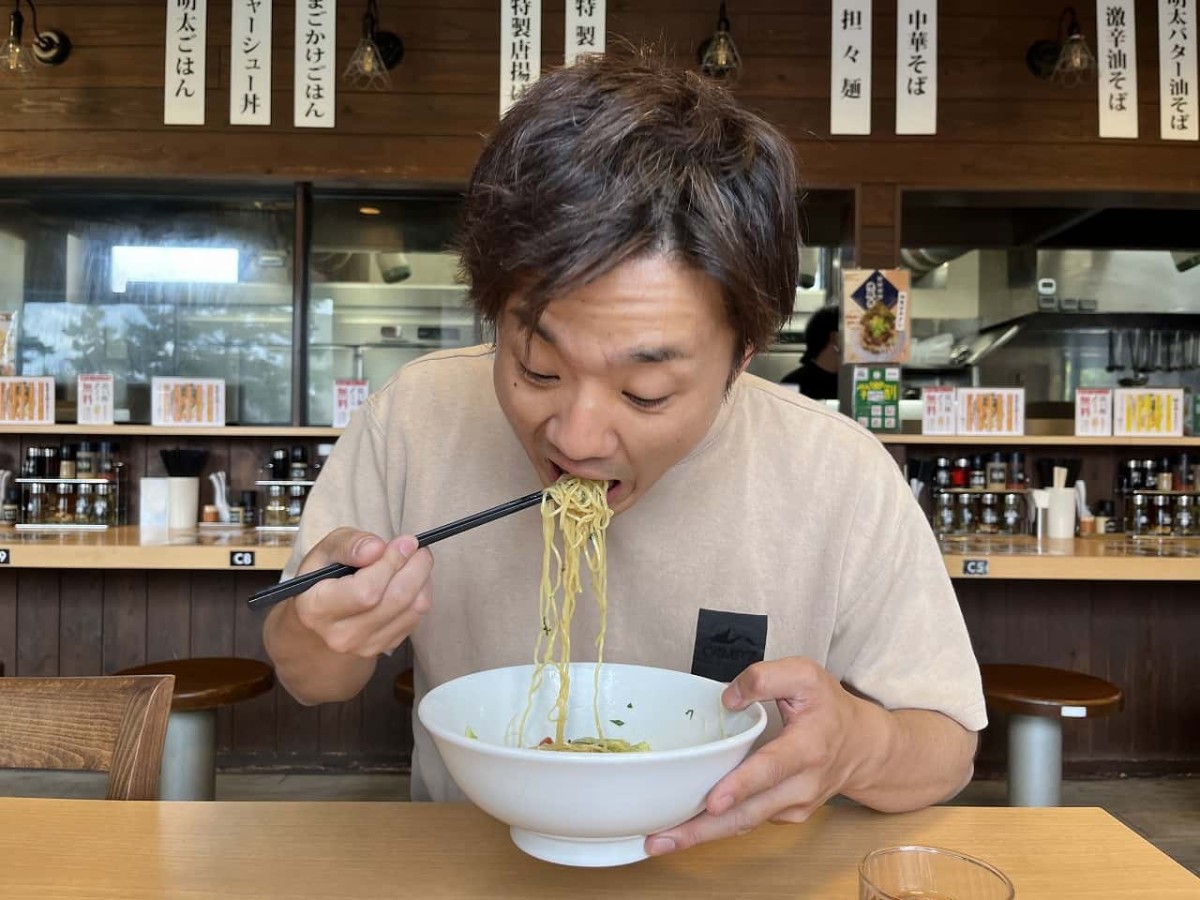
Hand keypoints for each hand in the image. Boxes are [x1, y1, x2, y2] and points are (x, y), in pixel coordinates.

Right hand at [290, 527, 433, 658]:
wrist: (322, 616)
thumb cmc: (324, 577)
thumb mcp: (326, 550)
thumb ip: (348, 544)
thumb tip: (376, 548)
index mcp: (317, 608)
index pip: (366, 591)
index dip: (391, 563)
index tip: (404, 542)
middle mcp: (340, 634)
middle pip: (396, 599)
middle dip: (416, 567)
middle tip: (417, 547)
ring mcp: (365, 645)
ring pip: (413, 608)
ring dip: (422, 578)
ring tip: (416, 560)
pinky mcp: (385, 646)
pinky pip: (417, 617)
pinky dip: (422, 593)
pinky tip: (411, 579)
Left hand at [645, 657, 869, 855]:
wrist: (864, 747)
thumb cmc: (829, 708)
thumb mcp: (805, 675)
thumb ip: (765, 678)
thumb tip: (727, 699)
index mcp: (807, 747)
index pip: (771, 768)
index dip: (742, 785)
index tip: (713, 800)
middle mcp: (800, 785)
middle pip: (749, 813)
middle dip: (703, 829)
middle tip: (660, 839)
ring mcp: (792, 806)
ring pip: (743, 825)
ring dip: (700, 835)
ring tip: (658, 842)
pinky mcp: (784, 816)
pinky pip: (746, 822)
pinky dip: (714, 827)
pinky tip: (682, 827)